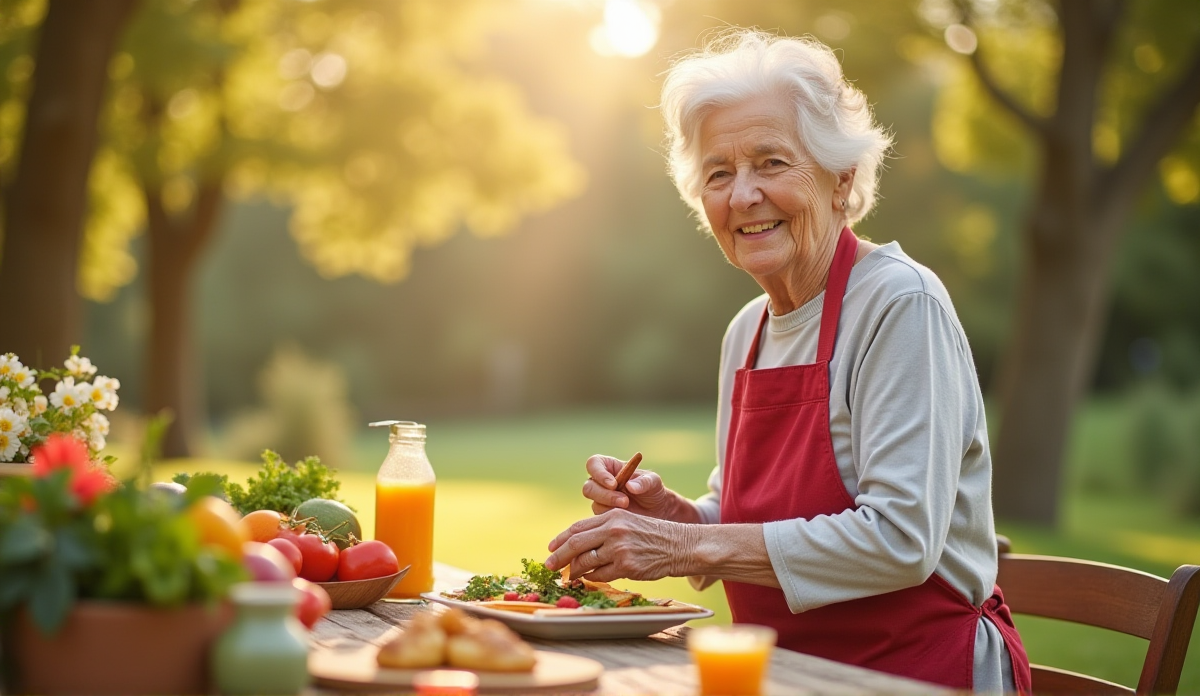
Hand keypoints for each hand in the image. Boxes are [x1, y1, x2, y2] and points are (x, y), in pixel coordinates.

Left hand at [544, 509, 698, 582]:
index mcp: (612, 516)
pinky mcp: (626, 566)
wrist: (679, 545)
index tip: (550, 549)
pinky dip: (592, 578)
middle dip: (558, 557)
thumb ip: (604, 530)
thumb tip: (577, 546)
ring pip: (585, 562)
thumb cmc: (651, 535)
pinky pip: (600, 575)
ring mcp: (619, 548)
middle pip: (575, 544)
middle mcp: (613, 530)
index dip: (560, 540)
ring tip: (569, 576)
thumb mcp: (627, 522)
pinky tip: (591, 578)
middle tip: (549, 566)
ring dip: (574, 571)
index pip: (577, 528)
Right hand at [581, 454, 687, 519]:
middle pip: (589, 487)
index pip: (593, 464)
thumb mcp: (653, 482)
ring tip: (629, 508)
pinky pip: (600, 519)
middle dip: (605, 495)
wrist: (657, 512)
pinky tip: (626, 518)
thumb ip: (643, 481)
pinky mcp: (603, 517)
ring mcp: (600, 501)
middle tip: (625, 501)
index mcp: (609, 467)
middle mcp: (600, 483)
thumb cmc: (653, 490)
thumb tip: (629, 486)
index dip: (599, 473)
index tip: (613, 483)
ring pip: (594, 504)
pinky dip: (612, 518)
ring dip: (611, 507)